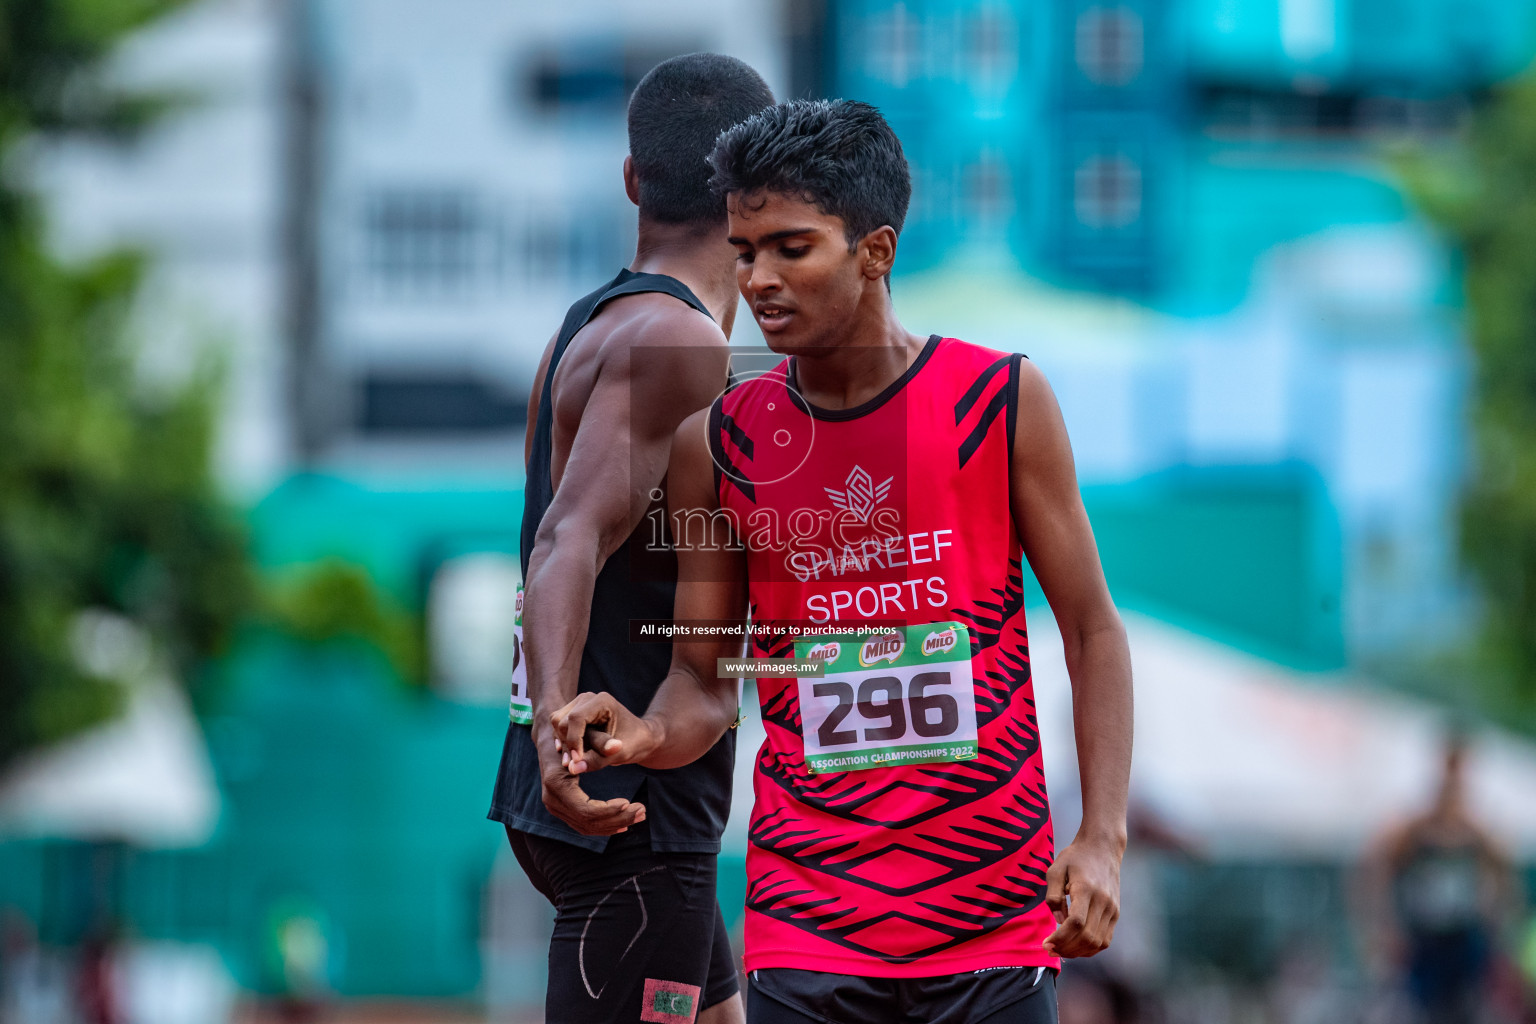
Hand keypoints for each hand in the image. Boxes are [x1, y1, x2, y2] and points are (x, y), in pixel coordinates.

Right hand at [536, 726, 644, 835]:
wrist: (554, 734)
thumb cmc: (572, 732)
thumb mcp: (588, 733)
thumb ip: (600, 742)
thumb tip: (616, 747)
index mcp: (555, 781)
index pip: (585, 809)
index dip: (609, 810)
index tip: (629, 801)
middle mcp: (551, 798)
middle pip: (587, 821)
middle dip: (616, 819)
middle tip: (642, 811)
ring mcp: (554, 805)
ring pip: (586, 826)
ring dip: (614, 823)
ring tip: (639, 814)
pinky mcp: (562, 808)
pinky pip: (583, 823)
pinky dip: (604, 824)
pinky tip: (624, 820)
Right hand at [551, 692, 658, 773]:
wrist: (638, 738)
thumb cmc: (633, 743)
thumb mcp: (618, 754)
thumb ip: (596, 760)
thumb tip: (573, 768)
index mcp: (602, 701)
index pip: (576, 718)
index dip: (573, 741)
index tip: (578, 761)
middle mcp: (587, 698)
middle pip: (563, 721)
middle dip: (569, 744)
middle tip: (580, 763)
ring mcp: (579, 704)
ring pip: (558, 724)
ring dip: (565, 744)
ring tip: (579, 760)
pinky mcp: (573, 713)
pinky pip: (558, 727)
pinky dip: (563, 742)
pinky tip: (574, 755)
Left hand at [1042, 835, 1121, 957]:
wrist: (1102, 848)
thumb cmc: (1075, 857)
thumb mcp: (1055, 869)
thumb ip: (1053, 896)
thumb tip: (1058, 920)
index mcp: (1086, 889)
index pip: (1076, 923)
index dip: (1060, 938)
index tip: (1046, 942)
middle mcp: (1103, 902)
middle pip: (1087, 936)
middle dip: (1066, 948)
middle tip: (1049, 949)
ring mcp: (1112, 909)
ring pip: (1097, 942)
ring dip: (1078, 952)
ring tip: (1060, 950)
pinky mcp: (1116, 913)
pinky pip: (1105, 939)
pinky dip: (1090, 948)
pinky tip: (1075, 947)